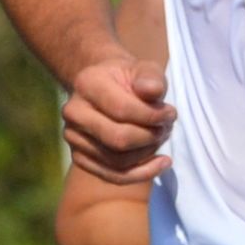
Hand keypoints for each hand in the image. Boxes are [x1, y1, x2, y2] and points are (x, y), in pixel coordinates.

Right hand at [62, 56, 175, 183]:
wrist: (107, 88)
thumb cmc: (130, 79)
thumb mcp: (145, 69)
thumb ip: (151, 77)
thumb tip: (152, 90)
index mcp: (87, 84)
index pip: (122, 109)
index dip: (152, 116)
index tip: (171, 113)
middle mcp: (73, 112)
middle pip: (117, 139)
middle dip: (149, 137)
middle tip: (166, 128)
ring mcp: (73, 137)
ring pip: (116, 160)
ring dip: (147, 153)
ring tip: (161, 138)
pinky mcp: (80, 157)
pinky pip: (113, 175)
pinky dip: (141, 173)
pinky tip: (160, 163)